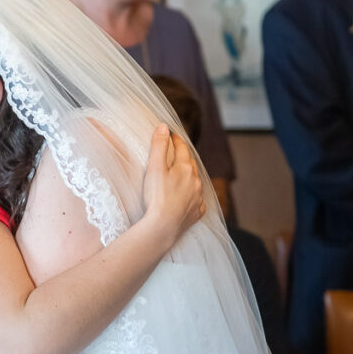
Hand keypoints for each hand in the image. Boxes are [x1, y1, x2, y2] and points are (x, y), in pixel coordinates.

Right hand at [140, 125, 205, 242]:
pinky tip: (188, 198)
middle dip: (183, 157)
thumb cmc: (157, 197)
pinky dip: (192, 196)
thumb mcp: (154, 168)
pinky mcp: (196, 213)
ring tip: (181, 175)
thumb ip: (159, 146)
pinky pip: (197, 201)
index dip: (176, 140)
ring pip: (196, 182)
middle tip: (175, 153)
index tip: (171, 135)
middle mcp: (196, 181)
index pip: (183, 148)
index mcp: (185, 168)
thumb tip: (164, 127)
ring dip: (189, 176)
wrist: (163, 226)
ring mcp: (197, 198)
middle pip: (190, 164)